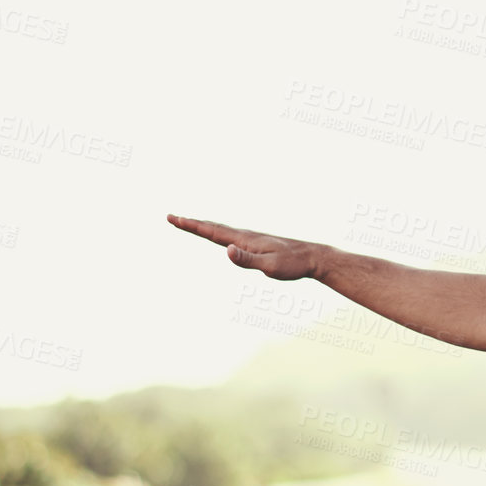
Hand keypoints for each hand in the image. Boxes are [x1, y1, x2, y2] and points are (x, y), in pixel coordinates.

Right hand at [167, 214, 326, 280]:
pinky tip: (220, 236)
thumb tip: (227, 250)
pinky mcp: (257, 244)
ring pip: (222, 230)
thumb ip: (247, 260)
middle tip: (172, 218)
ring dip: (203, 226)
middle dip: (191, 224)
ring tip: (189, 224)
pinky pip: (232, 236)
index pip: (212, 232)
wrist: (313, 257)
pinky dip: (219, 233)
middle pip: (213, 228)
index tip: (173, 218)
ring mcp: (251, 239)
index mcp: (244, 240)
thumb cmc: (293, 265)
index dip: (191, 226)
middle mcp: (246, 236)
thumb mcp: (270, 267)